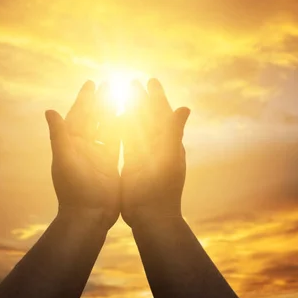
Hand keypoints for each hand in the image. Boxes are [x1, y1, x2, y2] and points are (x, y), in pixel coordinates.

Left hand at [45, 81, 120, 229]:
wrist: (88, 215)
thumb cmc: (73, 188)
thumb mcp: (64, 159)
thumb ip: (59, 135)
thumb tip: (50, 111)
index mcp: (70, 143)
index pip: (78, 115)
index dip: (84, 99)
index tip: (91, 83)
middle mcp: (83, 147)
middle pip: (93, 118)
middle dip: (101, 101)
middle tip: (110, 83)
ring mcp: (97, 155)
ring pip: (107, 128)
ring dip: (114, 112)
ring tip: (124, 96)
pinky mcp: (110, 164)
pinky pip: (117, 142)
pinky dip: (123, 129)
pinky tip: (132, 119)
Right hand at [120, 79, 189, 226]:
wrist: (152, 217)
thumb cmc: (161, 189)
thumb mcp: (167, 157)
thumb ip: (173, 131)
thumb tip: (185, 107)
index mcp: (168, 142)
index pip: (162, 113)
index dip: (156, 96)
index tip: (150, 80)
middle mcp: (157, 147)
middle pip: (148, 117)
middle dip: (141, 99)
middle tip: (132, 82)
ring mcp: (145, 156)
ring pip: (136, 128)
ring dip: (130, 111)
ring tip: (120, 96)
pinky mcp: (132, 165)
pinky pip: (127, 143)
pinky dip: (121, 130)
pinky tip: (112, 122)